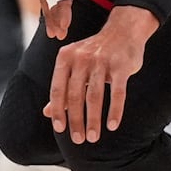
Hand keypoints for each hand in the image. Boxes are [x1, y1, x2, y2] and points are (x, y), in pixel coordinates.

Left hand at [44, 7, 156, 143]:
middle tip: (78, 140)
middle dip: (76, 121)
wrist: (123, 30)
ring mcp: (102, 61)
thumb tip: (47, 112)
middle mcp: (82, 58)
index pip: (58, 89)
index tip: (60, 129)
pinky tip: (112, 125)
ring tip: (93, 137)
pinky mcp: (122, 65)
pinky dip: (115, 111)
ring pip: (95, 96)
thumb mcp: (74, 65)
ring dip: (93, 120)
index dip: (58, 111)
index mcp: (66, 57)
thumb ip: (62, 87)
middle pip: (75, 96)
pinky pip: (118, 93)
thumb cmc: (96, 52)